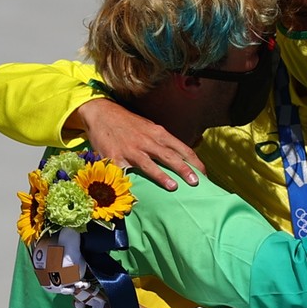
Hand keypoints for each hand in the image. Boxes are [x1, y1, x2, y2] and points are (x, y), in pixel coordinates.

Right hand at [72, 99, 205, 190]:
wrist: (102, 113)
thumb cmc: (129, 123)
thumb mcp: (150, 127)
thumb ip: (164, 141)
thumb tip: (182, 156)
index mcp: (158, 133)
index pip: (182, 148)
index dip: (195, 162)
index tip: (204, 174)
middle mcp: (147, 141)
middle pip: (170, 156)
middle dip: (185, 169)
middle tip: (197, 182)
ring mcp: (131, 150)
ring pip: (149, 164)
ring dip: (162, 176)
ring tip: (174, 187)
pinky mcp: (115, 157)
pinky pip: (124, 172)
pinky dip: (130, 182)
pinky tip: (136, 194)